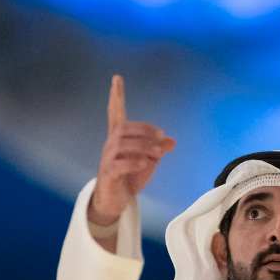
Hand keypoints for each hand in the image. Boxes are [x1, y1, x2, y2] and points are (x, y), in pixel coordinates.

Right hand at [89, 75, 175, 225]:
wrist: (116, 200)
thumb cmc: (130, 177)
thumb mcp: (149, 161)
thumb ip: (158, 150)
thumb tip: (172, 141)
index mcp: (119, 138)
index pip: (115, 112)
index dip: (116, 96)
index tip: (117, 78)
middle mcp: (111, 144)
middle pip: (124, 129)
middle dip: (145, 131)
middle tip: (161, 138)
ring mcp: (107, 159)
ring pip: (122, 145)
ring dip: (143, 146)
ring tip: (156, 153)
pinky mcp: (108, 174)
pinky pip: (118, 164)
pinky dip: (133, 162)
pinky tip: (144, 163)